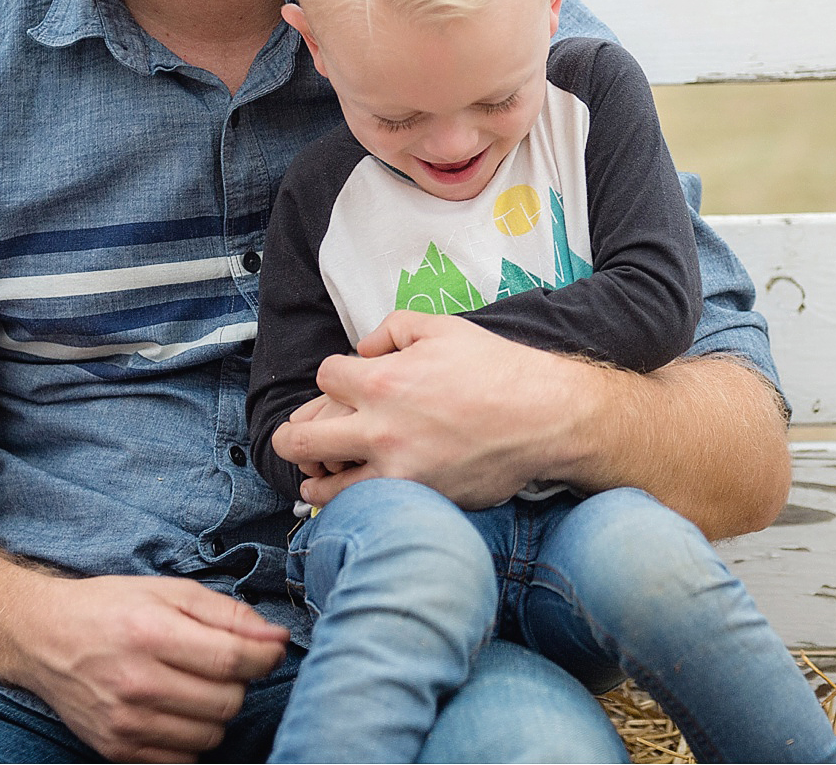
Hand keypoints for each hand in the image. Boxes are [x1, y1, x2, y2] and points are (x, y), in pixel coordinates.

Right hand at [14, 573, 287, 762]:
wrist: (42, 637)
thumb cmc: (111, 608)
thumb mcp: (170, 592)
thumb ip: (228, 614)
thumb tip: (276, 638)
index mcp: (151, 634)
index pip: (232, 660)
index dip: (264, 657)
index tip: (271, 650)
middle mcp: (137, 683)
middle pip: (226, 701)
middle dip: (238, 682)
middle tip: (221, 663)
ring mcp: (125, 723)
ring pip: (210, 734)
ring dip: (216, 711)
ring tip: (195, 685)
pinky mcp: (116, 749)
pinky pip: (183, 758)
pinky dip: (191, 737)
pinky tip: (176, 710)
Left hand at [270, 310, 583, 508]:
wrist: (543, 417)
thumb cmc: (496, 369)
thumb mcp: (442, 327)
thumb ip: (392, 329)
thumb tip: (364, 350)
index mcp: (381, 381)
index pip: (323, 379)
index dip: (333, 377)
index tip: (345, 383)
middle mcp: (379, 429)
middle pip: (301, 439)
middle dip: (292, 435)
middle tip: (293, 437)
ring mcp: (396, 470)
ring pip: (324, 484)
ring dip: (314, 477)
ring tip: (312, 475)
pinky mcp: (417, 498)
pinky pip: (365, 507)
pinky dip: (350, 503)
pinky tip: (347, 498)